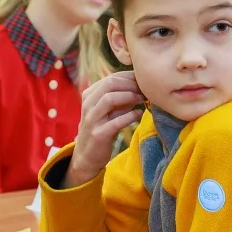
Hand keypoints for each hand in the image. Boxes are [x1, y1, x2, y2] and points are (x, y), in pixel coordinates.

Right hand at [64, 71, 143, 187]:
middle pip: (109, 84)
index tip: (143, 81)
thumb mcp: (107, 110)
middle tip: (144, 90)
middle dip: (130, 84)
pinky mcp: (98, 134)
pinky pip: (116, 121)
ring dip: (129, 97)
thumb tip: (140, 86)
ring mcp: (91, 119)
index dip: (129, 77)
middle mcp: (88, 105)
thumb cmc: (101, 128)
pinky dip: (130, 116)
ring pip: (109, 99)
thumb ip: (120, 98)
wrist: (87, 155)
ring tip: (141, 100)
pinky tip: (139, 114)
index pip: (110, 78)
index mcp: (89, 95)